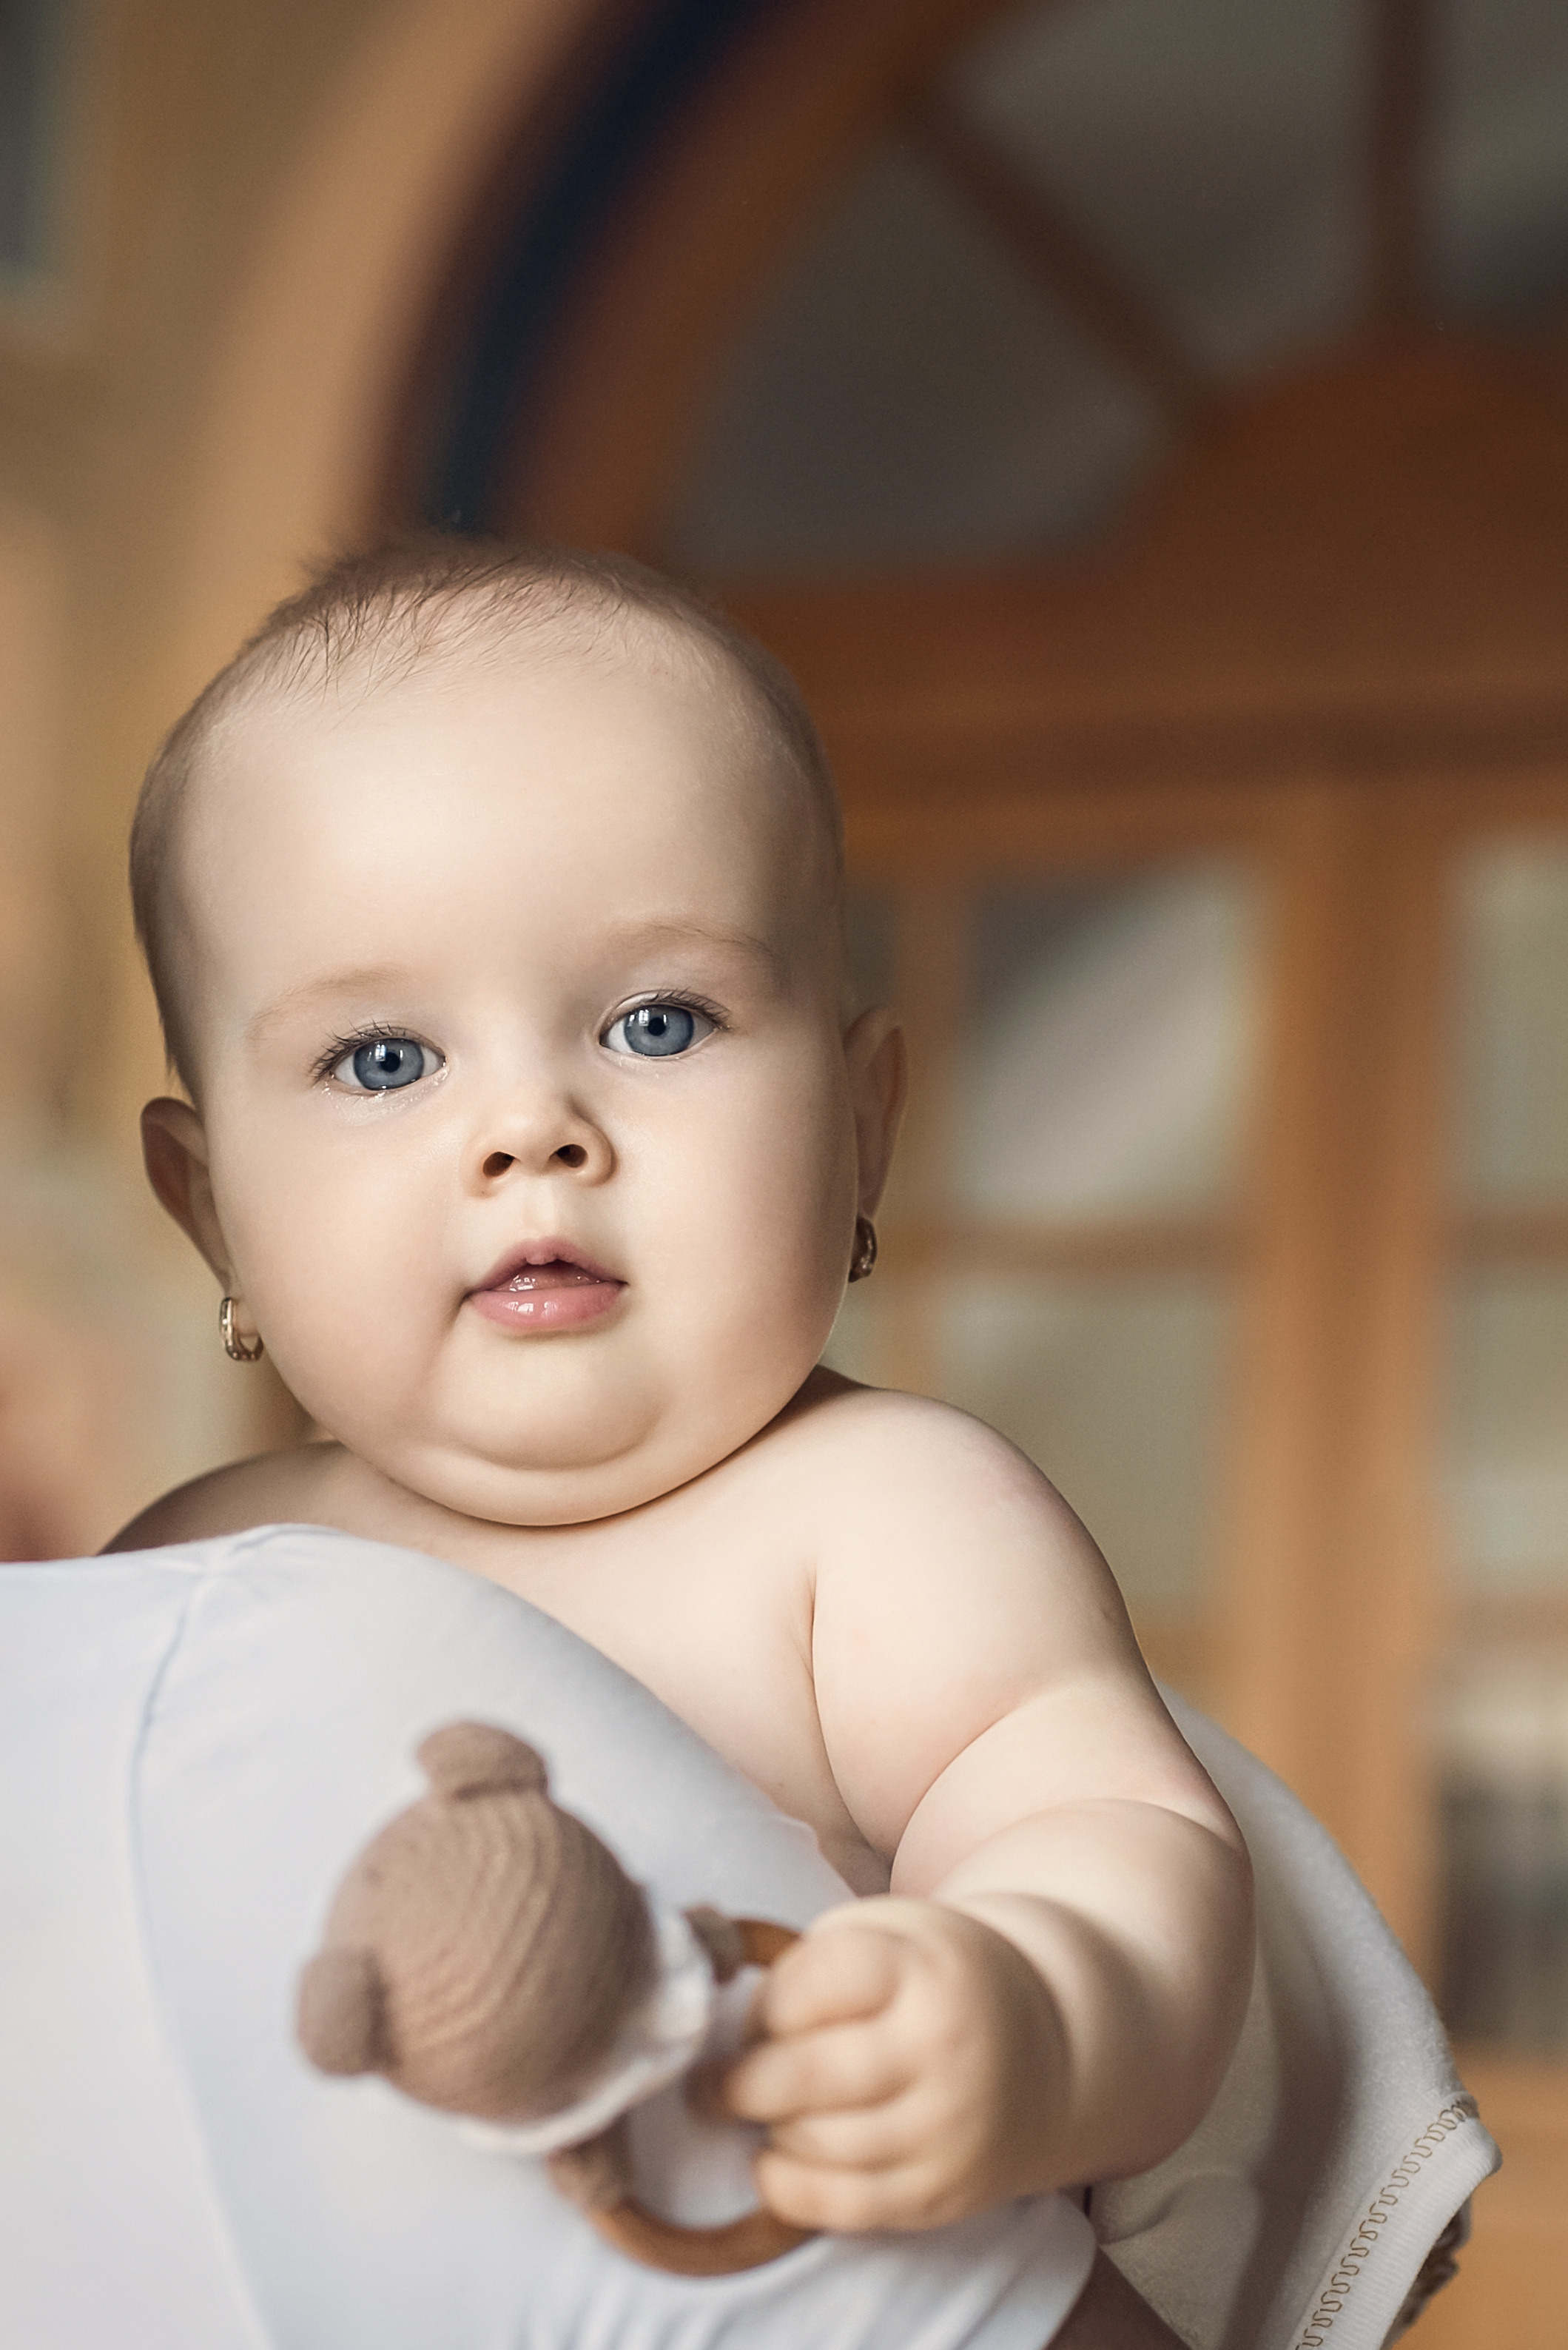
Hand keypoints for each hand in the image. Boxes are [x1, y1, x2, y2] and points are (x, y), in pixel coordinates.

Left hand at [711, 1896, 1068, 2232]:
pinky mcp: (942, 2193)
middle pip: (804, 2075)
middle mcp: (942, 2050)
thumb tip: (729, 2031)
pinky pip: (843, 2206)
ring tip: (764, 2109)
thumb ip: (810, 1964)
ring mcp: (946, 2128)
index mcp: (924, 1969)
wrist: (1048, 2048)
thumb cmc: (935, 1980)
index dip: (764, 2005)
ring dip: (770, 2129)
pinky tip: (774, 2158)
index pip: (808, 1988)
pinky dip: (789, 2186)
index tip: (761, 2013)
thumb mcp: (887, 1932)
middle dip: (739, 2082)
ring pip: (816, 2143)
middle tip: (710, 2081)